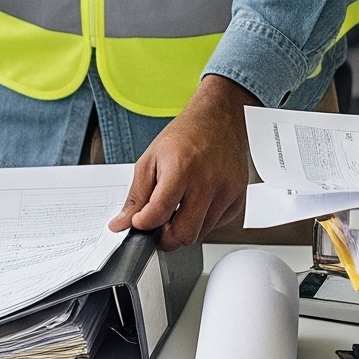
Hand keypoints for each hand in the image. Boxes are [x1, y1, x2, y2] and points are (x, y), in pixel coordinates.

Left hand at [112, 76, 257, 250]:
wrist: (219, 119)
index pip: (158, 214)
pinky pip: (215, 226)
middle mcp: (207, 182)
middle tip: (158, 227)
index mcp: (181, 169)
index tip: (139, 222)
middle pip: (184, 233)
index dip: (143, 224)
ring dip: (184, 229)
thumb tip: (121, 224)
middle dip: (165, 238)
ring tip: (177, 209)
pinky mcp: (237, 199)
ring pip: (200, 234)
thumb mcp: (150, 160)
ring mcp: (226, 192)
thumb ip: (136, 196)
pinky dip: (202, 222)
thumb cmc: (185, 136)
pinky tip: (196, 203)